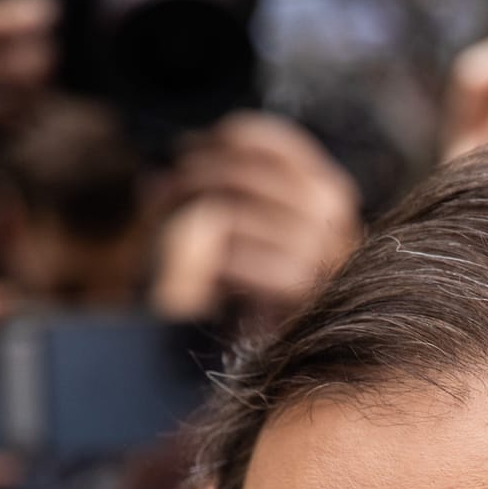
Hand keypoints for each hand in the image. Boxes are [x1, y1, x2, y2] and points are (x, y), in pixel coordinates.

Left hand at [155, 114, 362, 327]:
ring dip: (186, 221)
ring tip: (168, 234)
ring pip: (228, 212)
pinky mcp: (298, 282)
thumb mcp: (261, 223)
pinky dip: (206, 266)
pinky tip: (203, 277)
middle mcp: (328, 208)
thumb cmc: (276, 282)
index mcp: (325, 184)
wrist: (312, 349)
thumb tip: (162, 171)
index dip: (214, 141)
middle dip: (187, 180)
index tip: (184, 152)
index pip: (260, 139)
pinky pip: (229, 256)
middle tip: (159, 195)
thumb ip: (226, 189)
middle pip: (236, 172)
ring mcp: (318, 245)